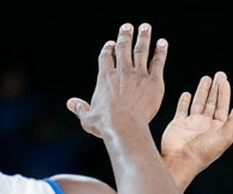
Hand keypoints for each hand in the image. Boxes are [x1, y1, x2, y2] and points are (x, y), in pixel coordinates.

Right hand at [67, 23, 167, 138]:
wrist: (124, 127)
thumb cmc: (105, 124)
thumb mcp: (88, 117)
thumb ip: (80, 108)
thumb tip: (70, 103)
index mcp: (105, 78)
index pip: (106, 57)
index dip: (108, 49)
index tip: (111, 44)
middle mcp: (121, 72)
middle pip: (123, 48)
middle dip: (125, 36)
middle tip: (127, 26)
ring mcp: (138, 75)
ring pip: (141, 50)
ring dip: (143, 37)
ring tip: (145, 27)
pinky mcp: (153, 81)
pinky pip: (157, 62)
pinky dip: (160, 52)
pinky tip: (162, 43)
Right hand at [161, 72, 232, 189]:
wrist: (180, 161)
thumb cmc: (203, 152)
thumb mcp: (225, 135)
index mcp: (217, 128)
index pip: (223, 107)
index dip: (225, 93)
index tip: (225, 81)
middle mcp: (205, 125)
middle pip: (212, 103)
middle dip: (215, 88)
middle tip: (219, 74)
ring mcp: (191, 124)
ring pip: (198, 103)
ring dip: (202, 91)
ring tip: (206, 78)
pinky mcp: (178, 124)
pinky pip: (181, 110)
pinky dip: (184, 101)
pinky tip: (187, 94)